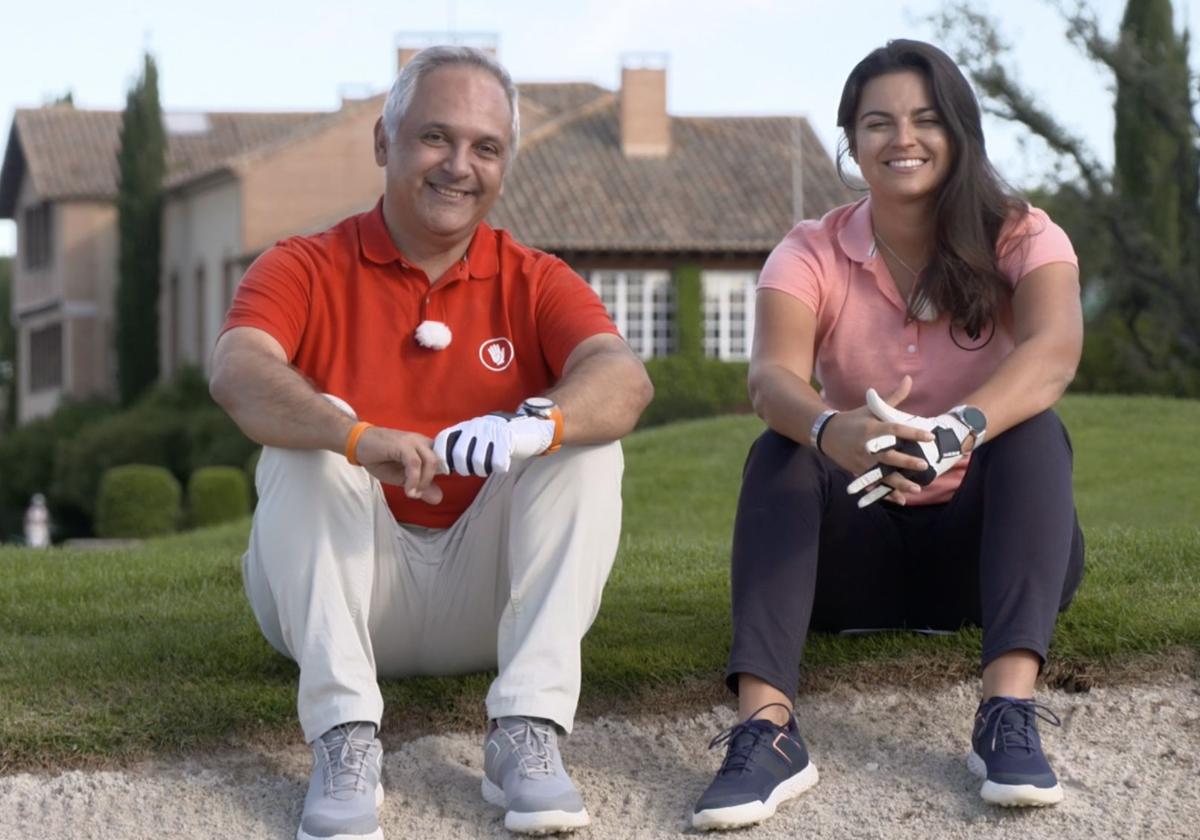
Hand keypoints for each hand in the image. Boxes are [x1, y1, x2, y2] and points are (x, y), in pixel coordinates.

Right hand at [352, 427, 443, 503]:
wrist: (357, 444)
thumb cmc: (379, 459)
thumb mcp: (402, 477)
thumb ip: (421, 486)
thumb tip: (439, 498)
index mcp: (424, 447)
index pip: (444, 460)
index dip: (443, 475)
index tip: (432, 490)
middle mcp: (422, 442)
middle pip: (439, 462)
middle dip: (430, 481)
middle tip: (417, 494)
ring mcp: (412, 441)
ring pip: (430, 461)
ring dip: (423, 482)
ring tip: (412, 493)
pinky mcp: (402, 444)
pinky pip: (415, 463)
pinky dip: (414, 479)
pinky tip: (408, 490)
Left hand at [433, 413, 555, 476]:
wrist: (529, 428)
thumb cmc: (499, 438)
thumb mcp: (477, 436)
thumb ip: (461, 445)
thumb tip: (443, 466)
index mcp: (466, 426)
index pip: (444, 439)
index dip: (442, 457)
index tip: (448, 469)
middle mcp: (476, 426)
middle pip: (458, 455)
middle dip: (463, 469)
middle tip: (473, 470)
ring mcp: (491, 432)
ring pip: (477, 461)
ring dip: (482, 470)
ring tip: (488, 467)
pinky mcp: (507, 439)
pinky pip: (496, 463)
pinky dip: (499, 468)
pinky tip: (502, 464)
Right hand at [818, 376, 933, 505]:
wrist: (826, 433)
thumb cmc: (854, 419)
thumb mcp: (871, 407)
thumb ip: (893, 398)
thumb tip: (909, 380)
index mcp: (873, 428)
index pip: (896, 430)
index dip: (913, 433)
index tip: (930, 437)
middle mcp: (868, 446)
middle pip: (889, 456)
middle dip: (906, 462)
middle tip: (923, 465)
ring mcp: (862, 461)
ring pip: (883, 474)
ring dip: (899, 483)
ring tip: (916, 488)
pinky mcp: (859, 471)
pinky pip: (875, 484)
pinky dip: (886, 493)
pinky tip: (900, 499)